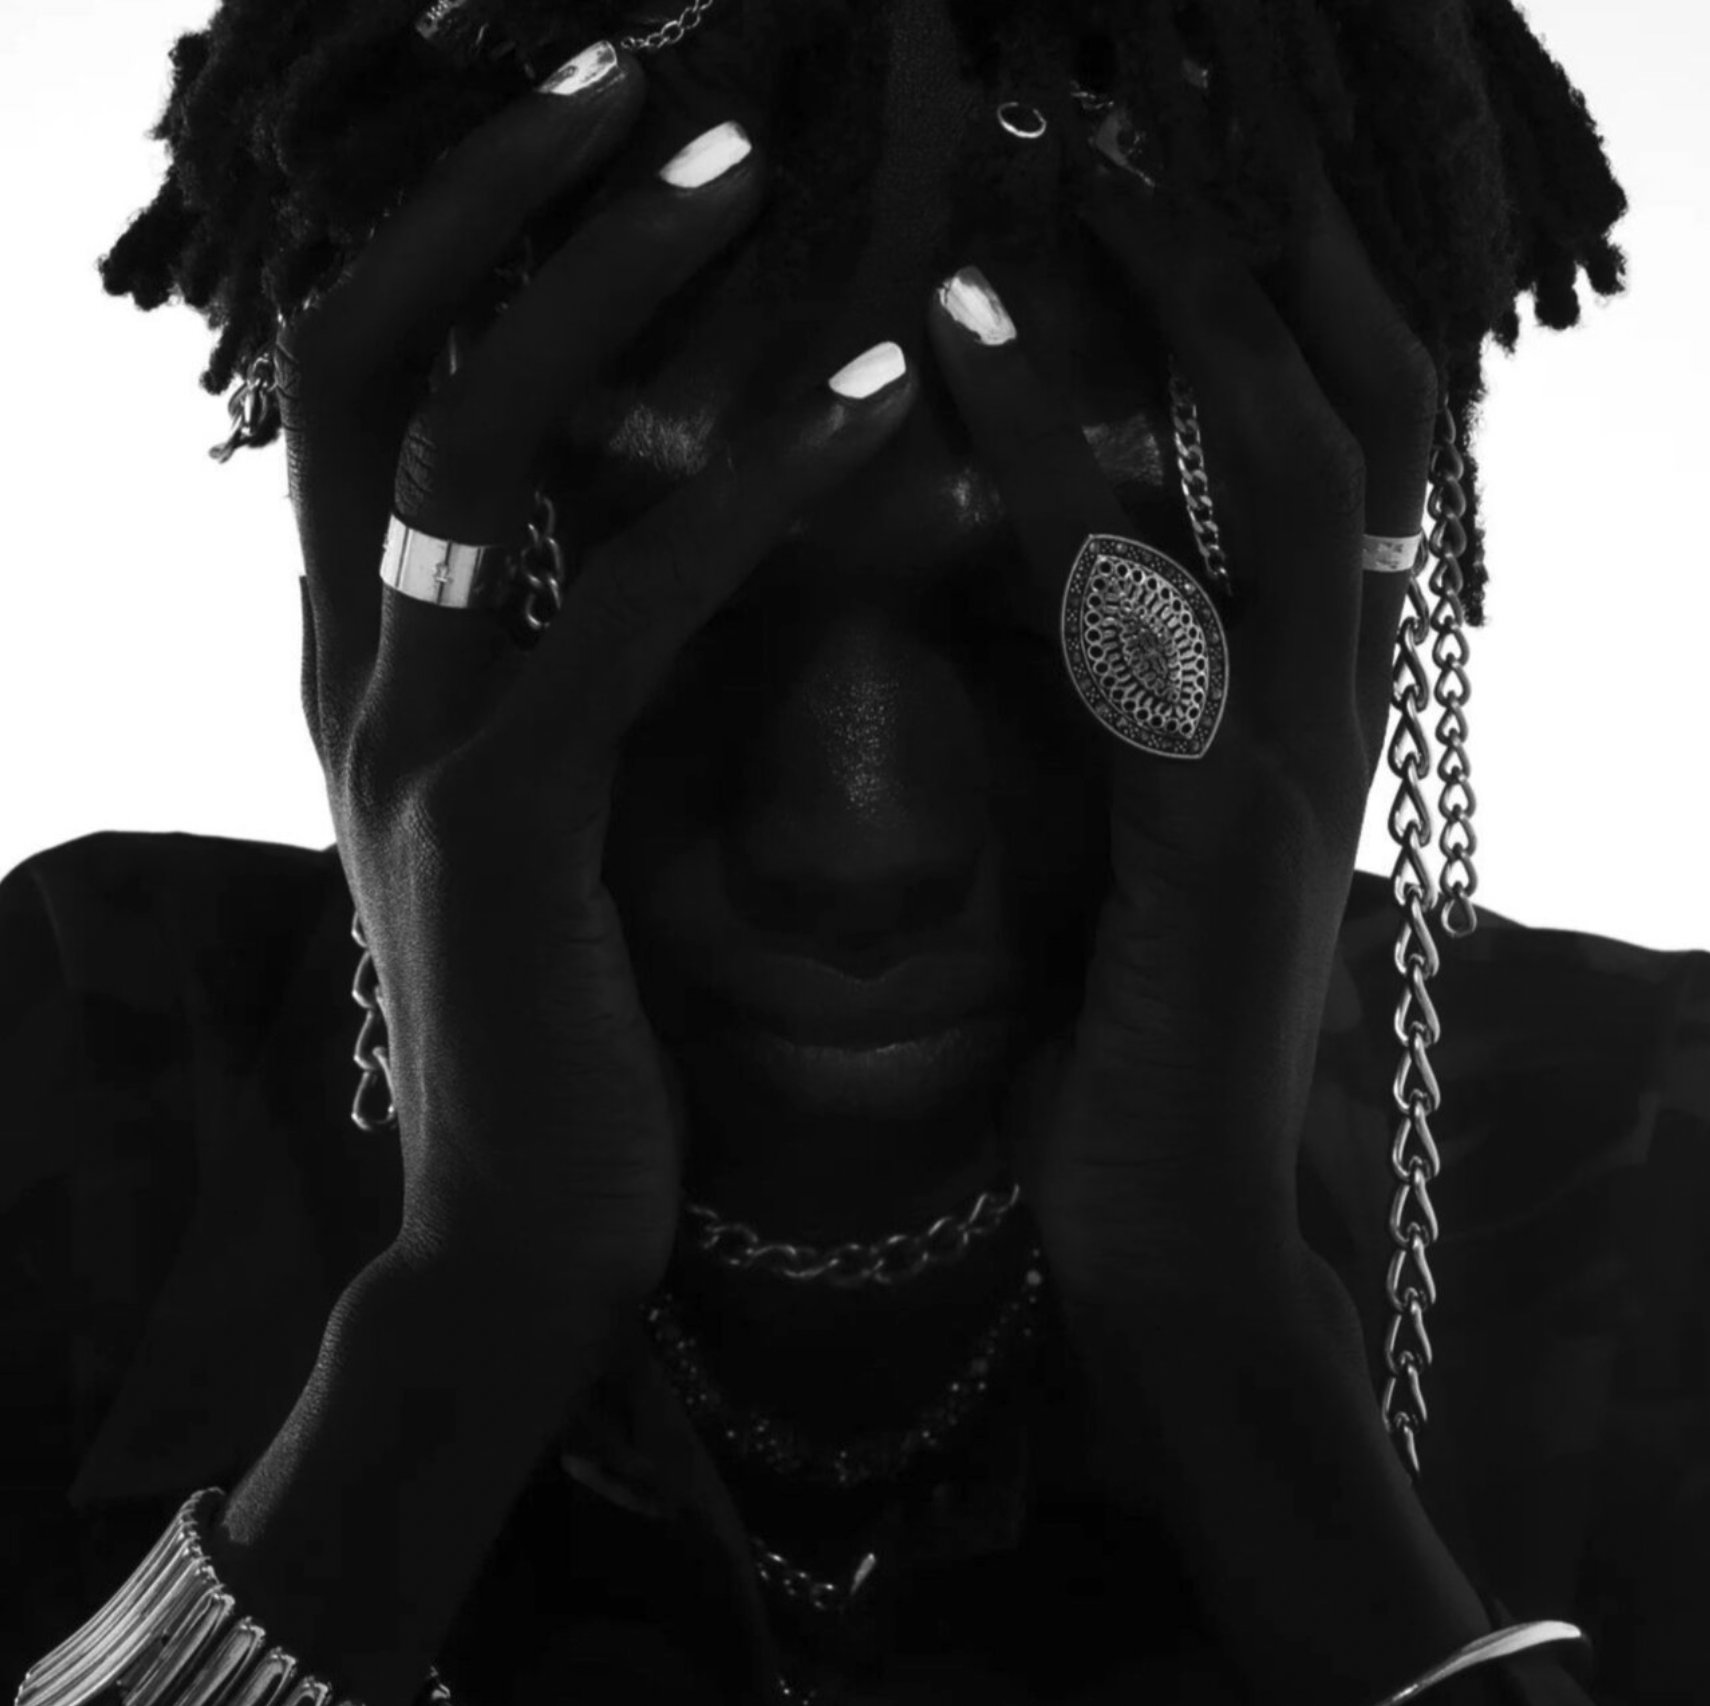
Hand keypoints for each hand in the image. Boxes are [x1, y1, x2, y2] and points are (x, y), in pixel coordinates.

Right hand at [280, 49, 917, 1314]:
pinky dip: (745, 494)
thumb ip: (582, 660)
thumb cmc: (576, 1013)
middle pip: (376, 348)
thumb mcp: (560, 806)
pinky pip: (621, 613)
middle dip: (503, 190)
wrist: (532, 1228)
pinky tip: (875, 398)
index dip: (455, 224)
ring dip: (611, 280)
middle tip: (654, 64)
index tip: (588, 109)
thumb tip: (687, 509)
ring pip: (472, 441)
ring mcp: (403, 743)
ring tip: (756, 164)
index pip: (369, 373)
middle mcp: (351, 668)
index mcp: (373, 654)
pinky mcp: (497, 836)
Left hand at [929, 145, 1439, 1300]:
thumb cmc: (1120, 1032)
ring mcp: (1296, 759)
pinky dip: (1052, 452)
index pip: (1348, 438)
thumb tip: (1025, 549)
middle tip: (1126, 109)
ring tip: (1059, 164)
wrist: (1161, 1226)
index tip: (1167, 167)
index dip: (1284, 285)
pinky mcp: (1216, 833)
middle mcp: (1333, 700)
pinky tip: (955, 341)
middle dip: (1262, 242)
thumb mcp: (1131, 832)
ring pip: (1295, 463)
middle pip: (1363, 400)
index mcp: (1309, 698)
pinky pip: (1144, 597)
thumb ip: (1117, 697)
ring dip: (1184, 296)